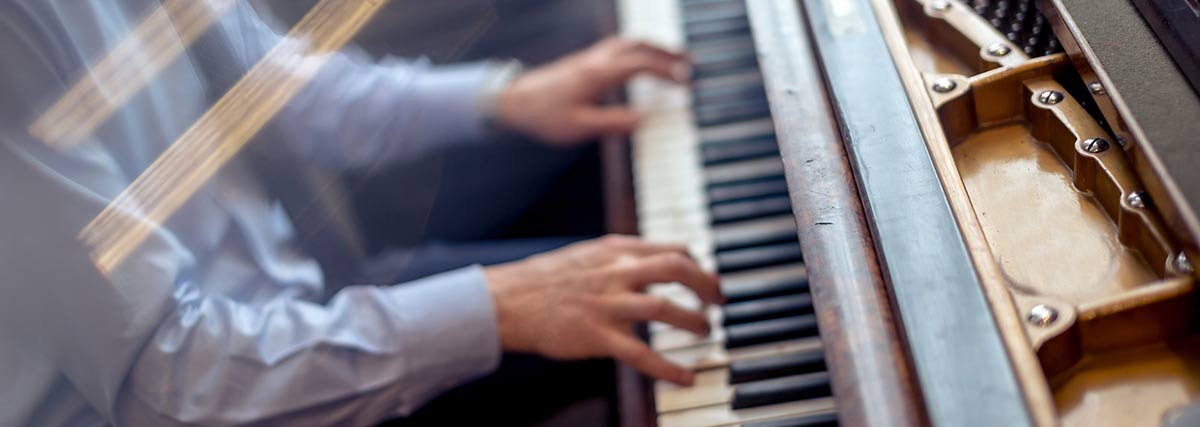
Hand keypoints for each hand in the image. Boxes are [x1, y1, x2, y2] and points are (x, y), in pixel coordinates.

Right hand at [484, 235, 721, 385]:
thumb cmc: (543, 280)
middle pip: (679, 269)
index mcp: (615, 251)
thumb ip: (619, 257)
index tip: (706, 279)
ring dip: (694, 322)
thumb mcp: (586, 255)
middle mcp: (616, 272)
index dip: (698, 264)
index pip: (673, 249)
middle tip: (718, 302)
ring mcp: (607, 304)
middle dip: (708, 285)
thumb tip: (651, 261)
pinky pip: (641, 354)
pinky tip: (686, 378)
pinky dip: (668, 368)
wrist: (506, 301)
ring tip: (705, 332)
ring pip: (665, 309)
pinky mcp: (597, 336)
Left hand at [496, 37, 688, 144]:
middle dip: (667, 53)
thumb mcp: (578, 128)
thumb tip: (642, 120)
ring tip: (672, 60)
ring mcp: (589, 59)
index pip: (641, 65)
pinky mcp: (583, 63)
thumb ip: (612, 123)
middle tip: (690, 63)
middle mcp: (596, 60)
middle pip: (639, 45)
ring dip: (653, 48)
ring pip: (628, 43)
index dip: (667, 71)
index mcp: (598, 74)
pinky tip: (641, 64)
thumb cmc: (543, 116)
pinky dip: (637, 52)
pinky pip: (617, 49)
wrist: (513, 101)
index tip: (686, 82)